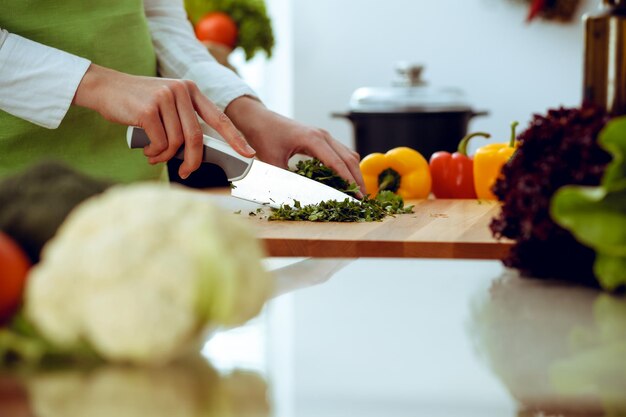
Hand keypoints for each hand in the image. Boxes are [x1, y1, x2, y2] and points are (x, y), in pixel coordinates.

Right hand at [72, 64, 254, 178]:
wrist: (105, 87)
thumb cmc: (138, 103)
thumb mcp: (167, 105)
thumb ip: (184, 121)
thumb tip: (198, 153)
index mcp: (191, 90)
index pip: (219, 118)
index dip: (235, 138)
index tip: (249, 154)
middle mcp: (181, 91)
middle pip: (196, 137)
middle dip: (193, 160)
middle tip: (186, 173)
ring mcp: (165, 98)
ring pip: (177, 142)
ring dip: (165, 157)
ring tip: (154, 155)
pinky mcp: (148, 109)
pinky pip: (160, 143)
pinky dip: (154, 153)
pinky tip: (146, 150)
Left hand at [225, 97, 365, 196]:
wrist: (258, 118)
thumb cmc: (264, 136)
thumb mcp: (271, 161)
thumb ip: (284, 180)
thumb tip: (295, 198)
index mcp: (313, 139)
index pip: (338, 163)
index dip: (349, 181)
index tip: (357, 196)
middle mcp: (322, 135)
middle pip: (349, 158)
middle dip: (358, 179)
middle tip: (363, 198)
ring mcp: (323, 135)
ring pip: (347, 154)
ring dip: (354, 172)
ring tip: (357, 191)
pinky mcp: (320, 138)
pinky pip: (340, 152)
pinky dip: (346, 166)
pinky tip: (345, 180)